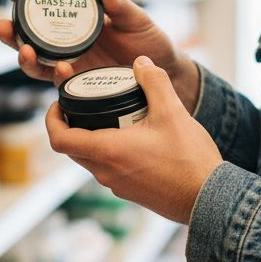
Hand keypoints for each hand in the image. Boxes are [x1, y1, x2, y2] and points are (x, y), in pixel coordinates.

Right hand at [0, 0, 200, 110]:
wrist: (165, 74)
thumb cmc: (150, 42)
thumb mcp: (137, 20)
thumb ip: (120, 6)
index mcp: (79, 21)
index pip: (46, 9)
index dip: (27, 0)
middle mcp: (69, 43)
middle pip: (30, 38)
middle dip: (11, 32)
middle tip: (3, 26)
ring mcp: (72, 65)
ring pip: (37, 64)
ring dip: (26, 57)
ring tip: (26, 51)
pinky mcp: (80, 87)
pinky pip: (60, 83)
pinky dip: (56, 75)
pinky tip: (61, 69)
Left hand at [46, 56, 222, 223]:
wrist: (209, 199)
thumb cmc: (190, 160)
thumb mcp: (173, 113)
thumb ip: (154, 82)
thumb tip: (141, 62)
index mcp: (108, 151)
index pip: (60, 139)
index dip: (51, 120)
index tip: (57, 103)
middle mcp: (105, 172)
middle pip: (72, 149)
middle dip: (70, 126)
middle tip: (81, 104)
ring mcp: (117, 185)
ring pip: (89, 160)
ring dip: (90, 139)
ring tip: (108, 116)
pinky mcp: (130, 192)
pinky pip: (107, 169)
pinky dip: (108, 152)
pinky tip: (130, 138)